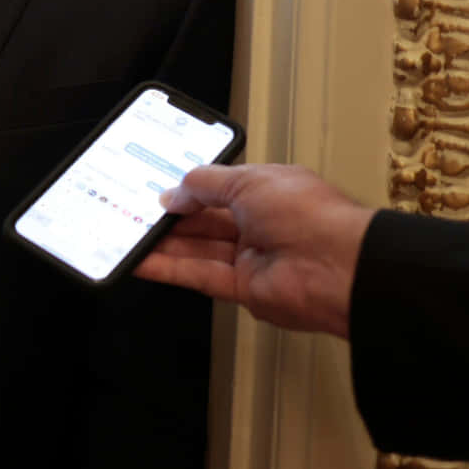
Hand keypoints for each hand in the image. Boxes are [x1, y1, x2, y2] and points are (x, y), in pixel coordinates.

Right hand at [132, 163, 376, 339]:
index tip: (157, 189)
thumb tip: (175, 192)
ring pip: (197, 249)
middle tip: (135, 212)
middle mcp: (261, 225)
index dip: (188, 188)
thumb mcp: (247, 180)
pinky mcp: (244, 289)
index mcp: (267, 191)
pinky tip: (143, 262)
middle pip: (204, 221)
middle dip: (170, 216)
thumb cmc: (312, 215)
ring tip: (129, 236)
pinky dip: (169, 269)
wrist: (338, 267)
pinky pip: (199, 276)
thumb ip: (203, 184)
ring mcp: (252, 258)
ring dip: (163, 243)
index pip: (218, 188)